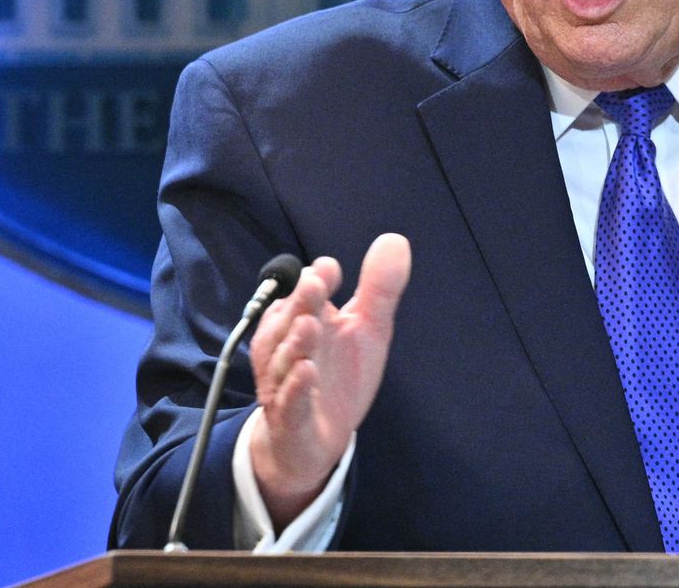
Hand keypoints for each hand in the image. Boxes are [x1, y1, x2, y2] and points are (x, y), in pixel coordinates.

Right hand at [246, 232, 410, 527]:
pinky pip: (288, 401)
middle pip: (290, 320)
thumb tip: (395, 239)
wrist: (313, 439)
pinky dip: (296, 387)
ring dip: (295, 342)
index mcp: (302, 318)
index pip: (303, 292)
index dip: (317, 280)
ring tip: (310, 324)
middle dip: (301, 302)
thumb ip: (378, 288)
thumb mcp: (367, 329)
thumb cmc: (336, 375)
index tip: (331, 270)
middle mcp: (286, 346)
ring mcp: (283, 382)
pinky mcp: (288, 418)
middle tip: (315, 283)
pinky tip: (307, 372)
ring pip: (284, 359)